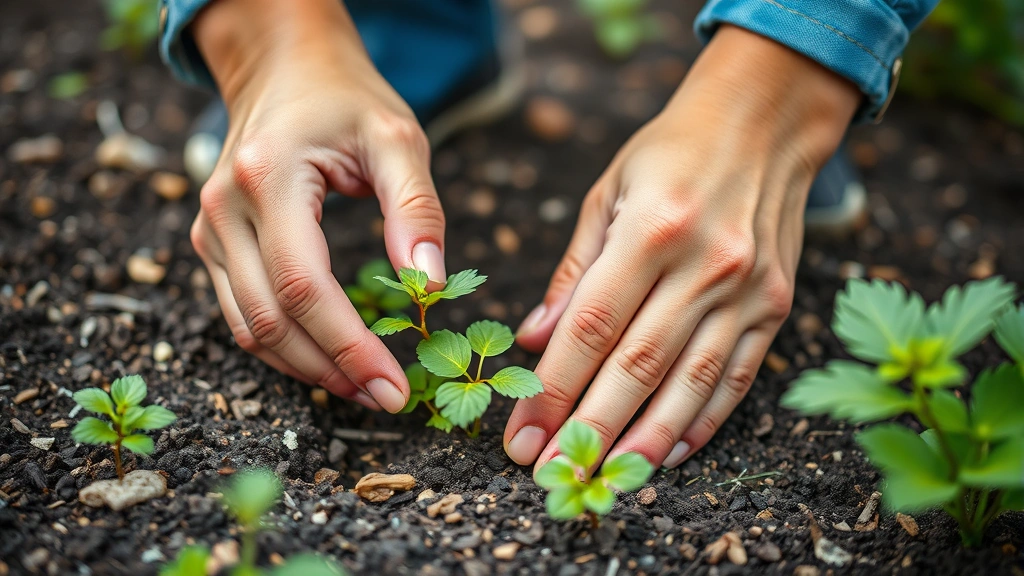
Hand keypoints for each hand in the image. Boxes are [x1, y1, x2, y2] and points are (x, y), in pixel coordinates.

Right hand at [189, 0, 445, 411]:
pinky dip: (285, 347)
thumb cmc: (346, 98)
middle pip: (269, 320)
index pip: (302, 285)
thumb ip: (416, 208)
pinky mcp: (212, 244)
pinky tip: (331, 359)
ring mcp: (209, 229)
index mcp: (266, 177)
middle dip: (331, 370)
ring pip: (248, 329)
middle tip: (388, 400)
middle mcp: (223, 209)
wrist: (284, 68)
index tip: (394, 387)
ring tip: (365, 388)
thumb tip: (430, 285)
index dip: (348, 346)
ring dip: (307, 369)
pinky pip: (241, 314)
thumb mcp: (397, 137)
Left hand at [504, 26, 859, 470]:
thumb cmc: (670, 154)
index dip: (552, 390)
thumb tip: (533, 341)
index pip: (592, 329)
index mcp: (652, 230)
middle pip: (638, 367)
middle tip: (552, 473)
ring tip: (605, 480)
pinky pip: (737, 377)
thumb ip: (573, 273)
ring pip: (690, 384)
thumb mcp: (608, 193)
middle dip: (588, 428)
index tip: (521, 435)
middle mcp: (706, 264)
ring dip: (644, 442)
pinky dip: (703, 422)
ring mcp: (748, 289)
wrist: (764, 121)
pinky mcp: (776, 305)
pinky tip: (670, 455)